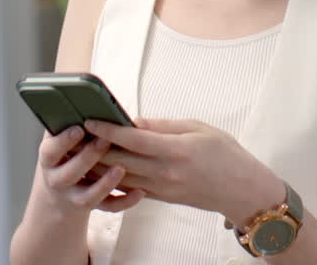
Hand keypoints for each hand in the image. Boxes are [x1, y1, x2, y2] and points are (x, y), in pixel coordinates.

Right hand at [37, 126, 144, 214]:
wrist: (62, 190)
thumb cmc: (67, 151)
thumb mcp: (61, 136)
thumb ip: (68, 119)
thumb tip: (83, 91)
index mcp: (49, 158)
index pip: (50, 151)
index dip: (63, 141)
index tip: (79, 128)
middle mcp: (58, 180)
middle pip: (69, 173)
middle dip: (87, 157)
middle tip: (105, 141)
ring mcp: (74, 196)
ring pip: (88, 196)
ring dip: (105, 183)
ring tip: (121, 168)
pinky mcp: (93, 207)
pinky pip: (109, 208)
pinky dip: (125, 202)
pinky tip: (140, 191)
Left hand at [87, 118, 284, 226]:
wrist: (242, 191)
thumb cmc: (226, 154)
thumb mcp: (199, 128)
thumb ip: (164, 125)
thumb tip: (134, 120)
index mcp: (177, 151)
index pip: (135, 139)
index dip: (109, 129)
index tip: (90, 119)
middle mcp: (166, 173)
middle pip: (121, 160)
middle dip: (95, 148)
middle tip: (74, 134)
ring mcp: (162, 189)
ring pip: (121, 177)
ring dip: (98, 165)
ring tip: (79, 150)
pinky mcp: (161, 198)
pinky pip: (130, 189)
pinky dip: (112, 178)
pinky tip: (99, 168)